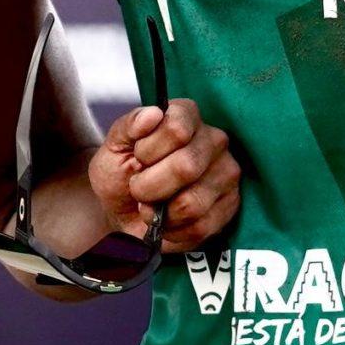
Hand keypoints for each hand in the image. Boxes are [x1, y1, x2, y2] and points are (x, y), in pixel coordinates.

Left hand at [89, 99, 241, 251]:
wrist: (124, 211)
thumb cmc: (121, 174)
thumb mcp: (114, 147)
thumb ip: (128, 127)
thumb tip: (152, 114)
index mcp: (186, 116)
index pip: (177, 128)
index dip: (148, 150)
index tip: (137, 157)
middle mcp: (213, 139)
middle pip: (186, 166)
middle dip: (150, 186)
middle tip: (138, 188)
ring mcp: (226, 173)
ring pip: (192, 202)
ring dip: (161, 213)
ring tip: (152, 206)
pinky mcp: (230, 205)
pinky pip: (201, 226)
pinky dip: (173, 230)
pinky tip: (167, 221)